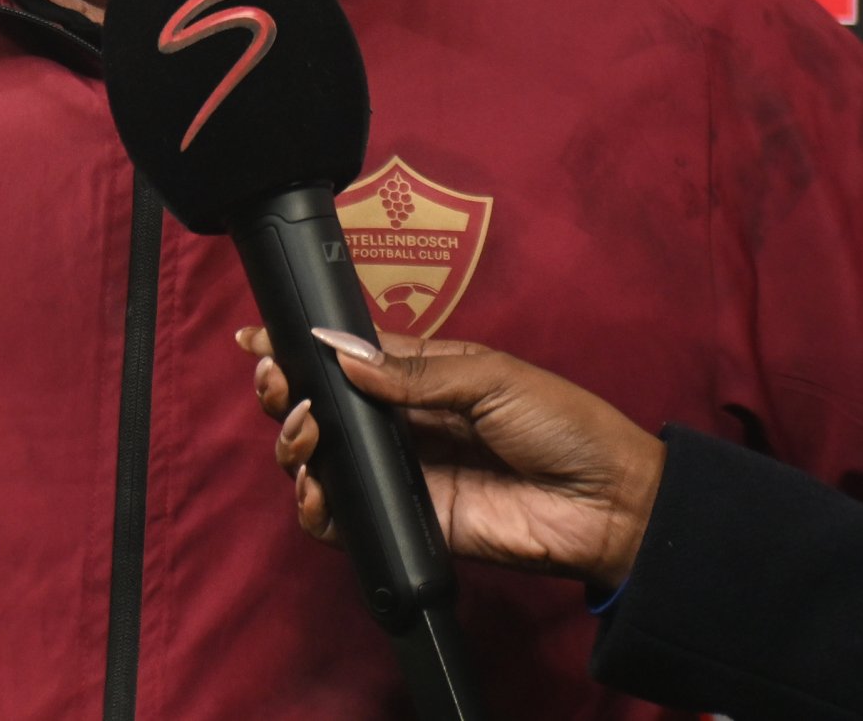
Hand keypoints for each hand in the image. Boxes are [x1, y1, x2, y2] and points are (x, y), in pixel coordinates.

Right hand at [237, 325, 664, 593]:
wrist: (606, 503)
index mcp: (421, 373)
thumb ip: (414, 373)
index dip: (300, 346)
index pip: (347, 355)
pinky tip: (318, 489)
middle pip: (322, 406)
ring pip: (323, 460)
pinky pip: (348, 519)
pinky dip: (319, 507)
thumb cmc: (563, 423)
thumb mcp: (490, 377)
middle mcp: (402, 420)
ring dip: (295, 443)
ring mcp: (402, 473)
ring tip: (305, 431)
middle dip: (285, 391)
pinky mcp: (409, 522)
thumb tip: (340, 356)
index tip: (256, 341)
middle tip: (276, 384)